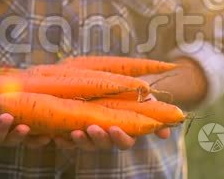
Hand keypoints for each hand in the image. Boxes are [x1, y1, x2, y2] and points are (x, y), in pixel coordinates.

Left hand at [53, 95, 170, 150]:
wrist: (99, 80)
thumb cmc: (125, 89)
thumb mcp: (139, 96)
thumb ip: (152, 110)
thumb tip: (167, 135)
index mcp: (123, 129)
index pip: (124, 141)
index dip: (121, 137)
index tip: (115, 128)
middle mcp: (105, 135)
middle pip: (102, 144)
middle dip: (98, 138)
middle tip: (93, 128)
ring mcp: (88, 134)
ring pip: (84, 144)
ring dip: (80, 141)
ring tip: (75, 131)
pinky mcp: (70, 130)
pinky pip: (65, 141)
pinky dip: (61, 140)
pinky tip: (56, 136)